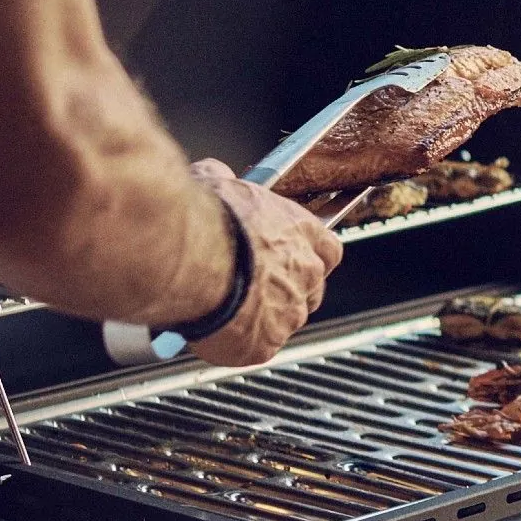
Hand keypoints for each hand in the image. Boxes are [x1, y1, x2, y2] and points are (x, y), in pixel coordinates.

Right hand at [184, 159, 343, 366]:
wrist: (193, 257)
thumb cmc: (209, 221)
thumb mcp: (217, 183)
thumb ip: (225, 181)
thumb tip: (217, 173)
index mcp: (299, 230)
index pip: (328, 248)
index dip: (311, 257)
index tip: (295, 259)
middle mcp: (304, 271)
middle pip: (311, 288)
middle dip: (285, 291)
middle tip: (250, 288)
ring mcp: (289, 310)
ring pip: (286, 320)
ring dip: (262, 318)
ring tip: (226, 310)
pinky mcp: (266, 343)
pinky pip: (258, 347)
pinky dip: (238, 343)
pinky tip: (216, 330)